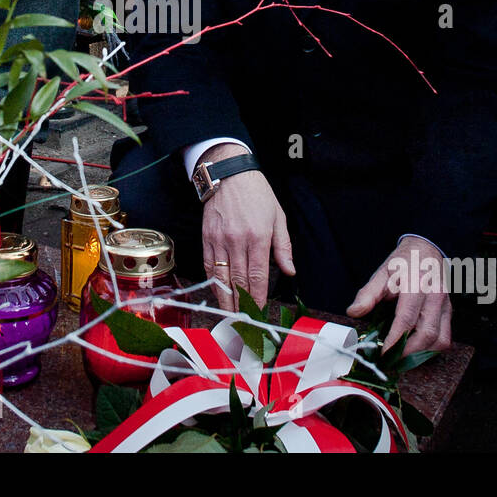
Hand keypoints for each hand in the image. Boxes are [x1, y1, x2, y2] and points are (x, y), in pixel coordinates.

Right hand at [199, 143, 294, 310]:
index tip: (258, 312)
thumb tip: (290, 272)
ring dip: (225, 298)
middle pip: (238, 281)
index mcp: (258, 237)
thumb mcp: (278, 217)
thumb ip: (283, 246)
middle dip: (242, 304)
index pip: (257, 276)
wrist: (229, 173)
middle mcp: (237, 241)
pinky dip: (212, 282)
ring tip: (229, 315)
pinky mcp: (206, 237)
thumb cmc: (257, 194)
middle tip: (244, 323)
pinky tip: (217, 293)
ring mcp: (219, 240)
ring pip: (221, 277)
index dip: (257, 297)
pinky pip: (208, 265)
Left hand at [347, 236, 452, 356]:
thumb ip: (368, 294)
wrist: (425, 250)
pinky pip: (445, 338)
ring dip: (421, 353)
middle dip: (408, 352)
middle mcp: (435, 295)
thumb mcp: (381, 273)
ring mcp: (446, 304)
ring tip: (401, 357)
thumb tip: (354, 312)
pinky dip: (431, 348)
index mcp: (416, 284)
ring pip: (439, 339)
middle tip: (390, 360)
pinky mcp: (450, 312)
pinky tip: (416, 349)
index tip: (383, 353)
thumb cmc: (402, 263)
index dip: (395, 339)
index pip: (407, 318)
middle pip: (426, 333)